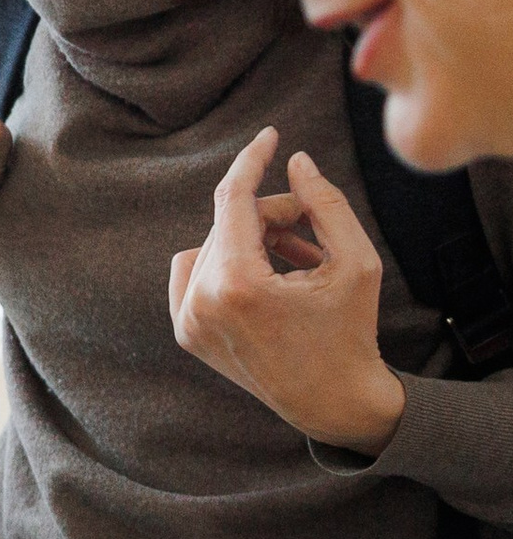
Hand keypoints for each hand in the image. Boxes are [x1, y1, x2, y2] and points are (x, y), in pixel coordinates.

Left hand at [169, 128, 405, 454]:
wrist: (332, 401)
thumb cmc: (350, 331)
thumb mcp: (355, 261)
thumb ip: (324, 203)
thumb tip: (296, 160)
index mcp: (237, 285)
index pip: (233, 199)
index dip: (253, 161)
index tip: (270, 136)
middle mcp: (200, 302)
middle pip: (230, 224)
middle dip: (273, 218)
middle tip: (313, 234)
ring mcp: (187, 321)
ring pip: (211, 245)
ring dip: (252, 243)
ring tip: (296, 264)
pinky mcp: (184, 333)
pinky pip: (193, 272)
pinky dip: (226, 265)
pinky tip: (264, 282)